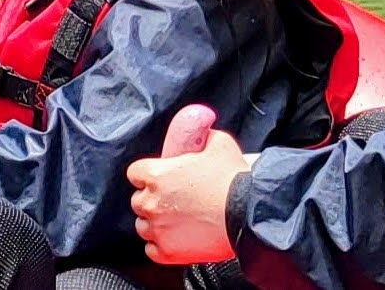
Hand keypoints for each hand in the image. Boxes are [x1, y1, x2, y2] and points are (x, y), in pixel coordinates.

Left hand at [128, 110, 247, 266]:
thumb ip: (203, 136)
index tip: (159, 179)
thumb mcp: (219, 143)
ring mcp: (158, 229)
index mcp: (157, 175)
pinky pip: (152, 250)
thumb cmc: (233, 181)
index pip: (135, 173)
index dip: (147, 175)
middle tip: (174, 200)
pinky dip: (162, 245)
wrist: (248, 215)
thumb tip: (202, 132)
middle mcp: (151, 203)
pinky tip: (177, 238)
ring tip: (178, 221)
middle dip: (153, 200)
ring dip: (156, 223)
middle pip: (138, 201)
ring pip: (144, 226)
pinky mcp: (167, 252)